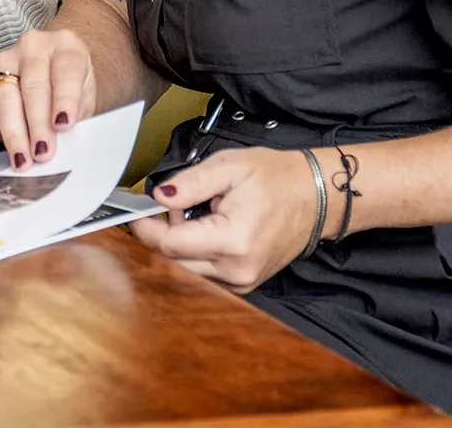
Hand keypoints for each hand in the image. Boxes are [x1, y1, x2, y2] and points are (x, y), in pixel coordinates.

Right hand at [0, 29, 97, 171]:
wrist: (55, 73)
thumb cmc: (71, 89)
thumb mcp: (84, 99)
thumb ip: (75, 119)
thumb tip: (62, 149)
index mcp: (66, 47)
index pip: (66, 71)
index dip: (65, 99)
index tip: (63, 125)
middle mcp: (33, 47)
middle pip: (33, 85)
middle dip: (37, 123)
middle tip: (42, 152)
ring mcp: (5, 59)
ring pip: (3, 96)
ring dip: (11, 133)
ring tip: (20, 160)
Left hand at [129, 146, 322, 292]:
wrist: (316, 197)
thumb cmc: (277, 178)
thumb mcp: (229, 167)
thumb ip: (190, 183)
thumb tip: (158, 196)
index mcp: (233, 241)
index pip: (171, 245)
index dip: (147, 228)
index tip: (135, 212)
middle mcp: (237, 270)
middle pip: (174, 262)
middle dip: (161, 234)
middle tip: (166, 205)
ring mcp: (241, 282)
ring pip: (186, 269)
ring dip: (178, 244)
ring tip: (192, 212)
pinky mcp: (242, 284)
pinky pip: (203, 272)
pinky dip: (194, 252)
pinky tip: (203, 229)